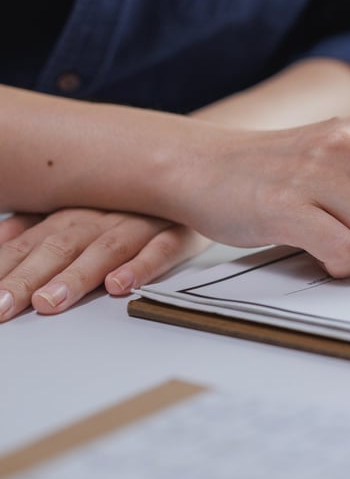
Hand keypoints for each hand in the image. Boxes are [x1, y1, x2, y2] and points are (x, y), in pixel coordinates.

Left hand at [0, 209, 208, 320]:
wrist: (201, 172)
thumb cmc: (132, 204)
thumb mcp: (82, 210)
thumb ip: (37, 226)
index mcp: (73, 211)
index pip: (29, 242)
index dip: (3, 268)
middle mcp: (102, 214)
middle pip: (59, 246)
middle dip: (27, 277)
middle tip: (3, 306)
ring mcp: (142, 222)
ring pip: (105, 247)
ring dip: (76, 275)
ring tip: (50, 302)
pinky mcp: (180, 232)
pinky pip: (161, 249)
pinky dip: (141, 266)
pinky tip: (120, 285)